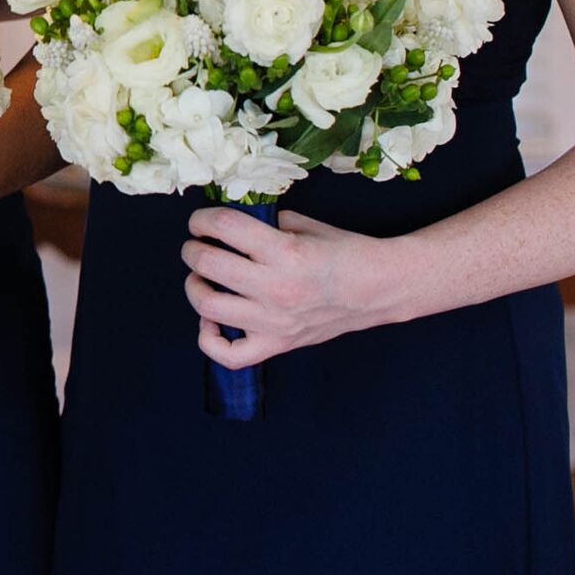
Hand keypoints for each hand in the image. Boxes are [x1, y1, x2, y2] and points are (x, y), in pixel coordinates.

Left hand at [183, 206, 412, 366]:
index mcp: (287, 252)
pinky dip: (209, 337)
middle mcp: (278, 288)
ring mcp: (276, 322)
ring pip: (208, 307)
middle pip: (208, 265)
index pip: (224, 227)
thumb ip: (264, 224)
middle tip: (197, 245)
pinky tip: (212, 319)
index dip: (202, 220)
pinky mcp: (278, 345)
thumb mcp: (305, 225)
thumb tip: (227, 225)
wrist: (381, 289)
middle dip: (192, 249)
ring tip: (201, 277)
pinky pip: (228, 354)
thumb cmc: (346, 253)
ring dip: (194, 286)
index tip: (200, 221)